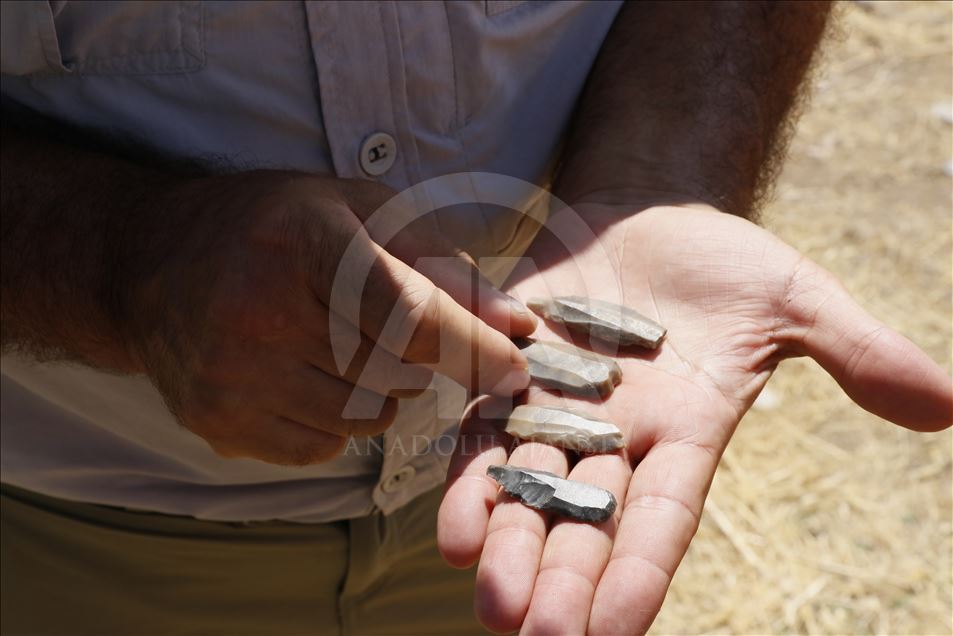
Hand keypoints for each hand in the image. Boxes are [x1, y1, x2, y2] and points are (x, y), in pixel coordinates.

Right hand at [125, 171, 534, 464]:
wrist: (151, 263)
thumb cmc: (273, 227)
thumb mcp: (358, 211)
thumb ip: (442, 265)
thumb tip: (515, 325)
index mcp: (302, 240)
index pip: (406, 313)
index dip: (471, 348)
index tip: (517, 369)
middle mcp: (256, 310)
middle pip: (392, 371)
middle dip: (415, 358)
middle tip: (388, 328)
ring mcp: (229, 374)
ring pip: (362, 418)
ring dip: (378, 392)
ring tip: (341, 346)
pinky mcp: (215, 421)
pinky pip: (319, 448)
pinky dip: (334, 422)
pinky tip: (305, 378)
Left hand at [438, 201, 951, 633]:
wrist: (646, 212)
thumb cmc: (725, 261)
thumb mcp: (796, 300)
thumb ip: (855, 352)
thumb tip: (948, 409)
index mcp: (684, 433)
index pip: (664, 518)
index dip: (642, 572)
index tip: (615, 633)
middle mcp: (616, 435)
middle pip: (587, 520)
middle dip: (563, 578)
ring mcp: (557, 404)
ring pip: (528, 487)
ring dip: (509, 542)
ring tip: (488, 600)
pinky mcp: (509, 366)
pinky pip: (485, 427)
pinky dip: (470, 474)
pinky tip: (453, 526)